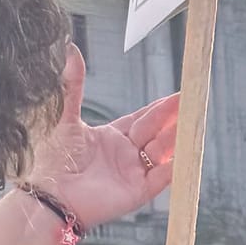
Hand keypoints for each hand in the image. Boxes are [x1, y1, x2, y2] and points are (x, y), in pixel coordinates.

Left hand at [26, 45, 178, 229]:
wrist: (53, 195)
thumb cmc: (55, 159)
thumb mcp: (67, 117)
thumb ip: (74, 86)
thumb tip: (71, 49)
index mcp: (110, 137)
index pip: (142, 119)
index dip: (159, 108)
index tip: (178, 95)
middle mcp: (125, 155)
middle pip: (156, 133)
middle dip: (173, 118)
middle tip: (192, 103)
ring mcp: (133, 174)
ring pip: (162, 152)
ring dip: (177, 138)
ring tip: (193, 123)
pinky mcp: (137, 192)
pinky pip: (162, 178)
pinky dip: (175, 168)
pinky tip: (187, 155)